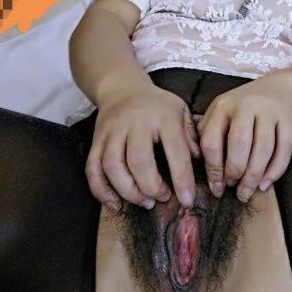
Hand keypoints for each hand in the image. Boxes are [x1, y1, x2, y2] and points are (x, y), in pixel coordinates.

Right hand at [84, 79, 199, 210]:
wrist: (121, 88)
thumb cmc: (156, 105)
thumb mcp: (180, 110)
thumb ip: (190, 134)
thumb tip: (199, 159)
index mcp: (162, 116)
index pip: (175, 149)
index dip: (182, 178)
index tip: (187, 200)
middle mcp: (134, 123)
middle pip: (138, 161)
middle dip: (151, 187)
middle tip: (162, 197)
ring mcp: (112, 132)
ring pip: (112, 166)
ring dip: (128, 191)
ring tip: (144, 201)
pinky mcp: (95, 141)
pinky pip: (92, 169)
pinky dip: (101, 190)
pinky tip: (115, 204)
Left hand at [197, 70, 291, 201]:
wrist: (278, 84)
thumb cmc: (243, 104)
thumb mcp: (220, 110)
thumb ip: (207, 132)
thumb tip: (198, 165)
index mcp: (223, 106)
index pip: (212, 141)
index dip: (212, 169)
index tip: (216, 187)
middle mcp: (245, 106)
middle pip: (239, 144)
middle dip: (235, 172)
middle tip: (234, 189)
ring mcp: (268, 111)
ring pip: (263, 148)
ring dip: (254, 175)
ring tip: (247, 192)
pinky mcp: (288, 118)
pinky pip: (284, 148)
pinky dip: (276, 170)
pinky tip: (266, 184)